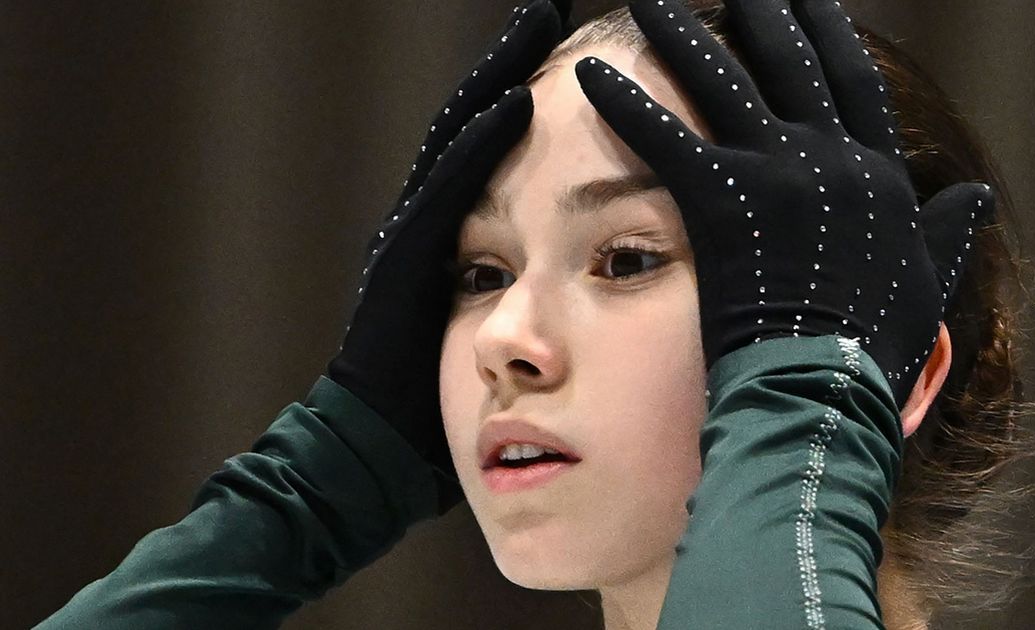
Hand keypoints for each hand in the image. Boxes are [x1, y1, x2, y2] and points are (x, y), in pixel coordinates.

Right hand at [327, 0, 571, 513]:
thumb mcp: (504, 340)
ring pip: (459, 136)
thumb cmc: (451, 404)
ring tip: (536, 21)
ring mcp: (414, 233)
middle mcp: (436, 221)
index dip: (541, 95)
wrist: (378, 453)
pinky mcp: (403, 256)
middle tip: (556, 5)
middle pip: (481, 120)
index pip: (504, 146)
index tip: (587, 51)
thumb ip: (538, 297)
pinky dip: (476, 142)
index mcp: (463, 236)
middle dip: (516, 59)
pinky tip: (512, 100)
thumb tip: (613, 282)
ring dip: (497, 76)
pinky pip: (445, 186)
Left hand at [574, 0, 992, 403]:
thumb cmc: (874, 351)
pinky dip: (626, 104)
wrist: (828, 392)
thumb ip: (946, 233)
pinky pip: (666, 139)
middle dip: (762, 10)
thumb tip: (975, 197)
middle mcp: (831, 160)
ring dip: (681, 35)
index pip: (852, 82)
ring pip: (723, 83)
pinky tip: (592, 75)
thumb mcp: (927, 285)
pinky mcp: (724, 203)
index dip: (829, 34)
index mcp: (877, 176)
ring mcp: (777, 175)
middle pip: (790, 63)